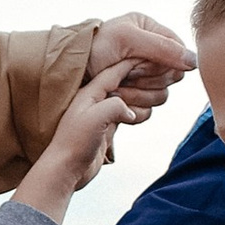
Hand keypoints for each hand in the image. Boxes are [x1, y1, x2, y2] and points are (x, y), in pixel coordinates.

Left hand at [20, 62, 143, 223]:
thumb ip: (115, 107)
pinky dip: (136, 112)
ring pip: (128, 96)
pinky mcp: (105, 128)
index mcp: (91, 91)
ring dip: (140, 94)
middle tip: (160, 71)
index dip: (136, 59)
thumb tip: (130, 111)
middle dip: (141, 75)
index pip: (117, 68)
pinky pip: (126, 113)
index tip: (154, 53)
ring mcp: (101, 113)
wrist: (65, 171)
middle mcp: (96, 99)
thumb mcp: (95, 120)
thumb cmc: (73, 145)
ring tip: (151, 91)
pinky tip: (140, 113)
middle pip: (125, 79)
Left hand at [86, 10, 194, 113]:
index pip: (178, 50)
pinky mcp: (134, 100)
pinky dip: (132, 108)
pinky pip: (149, 111)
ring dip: (138, 94)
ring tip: (117, 87)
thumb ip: (162, 48)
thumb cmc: (91, 50)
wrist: (66, 78)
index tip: (144, 61)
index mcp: (149, 31)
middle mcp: (149, 54)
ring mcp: (142, 78)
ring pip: (162, 96)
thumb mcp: (127, 39)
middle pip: (173, 76)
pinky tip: (116, 99)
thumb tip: (194, 61)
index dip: (166, 60)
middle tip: (126, 72)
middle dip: (148, 78)